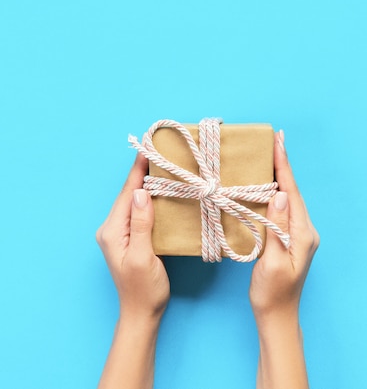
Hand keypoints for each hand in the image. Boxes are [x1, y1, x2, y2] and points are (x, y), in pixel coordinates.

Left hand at [96, 154, 169, 320]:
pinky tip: (160, 191)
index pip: (127, 193)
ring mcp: (120, 233)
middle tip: (159, 151)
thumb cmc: (144, 288)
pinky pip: (139, 211)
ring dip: (147, 183)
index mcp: (112, 230)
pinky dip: (150, 198)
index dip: (138, 170)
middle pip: (129, 194)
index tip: (148, 148)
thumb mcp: (144, 256)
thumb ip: (141, 224)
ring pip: (134, 201)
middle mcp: (112, 228)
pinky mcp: (130, 237)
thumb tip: (142, 192)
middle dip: (143, 172)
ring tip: (161, 165)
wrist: (142, 312)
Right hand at [249, 130, 319, 388]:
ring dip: (280, 178)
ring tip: (270, 157)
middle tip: (274, 142)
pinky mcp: (292, 240)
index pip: (292, 193)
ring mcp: (300, 235)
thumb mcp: (273, 262)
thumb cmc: (273, 293)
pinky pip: (284, 210)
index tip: (279, 143)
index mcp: (303, 234)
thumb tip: (279, 196)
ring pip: (289, 200)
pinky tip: (267, 188)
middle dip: (283, 167)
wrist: (278, 316)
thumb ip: (277, 228)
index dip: (284, 167)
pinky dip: (276, 194)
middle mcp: (306, 231)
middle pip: (293, 192)